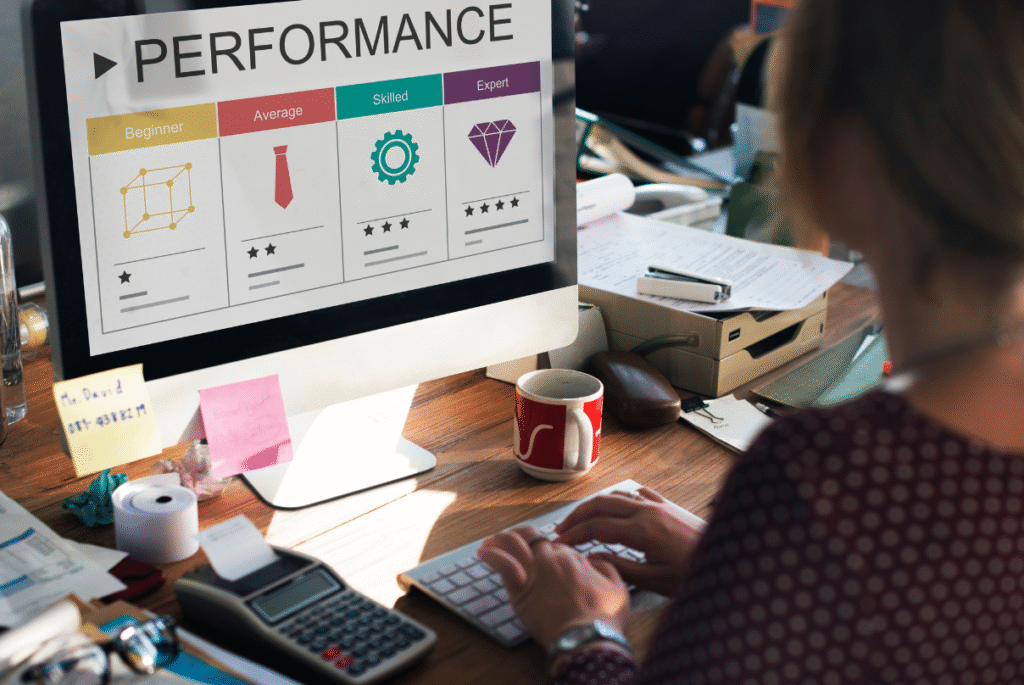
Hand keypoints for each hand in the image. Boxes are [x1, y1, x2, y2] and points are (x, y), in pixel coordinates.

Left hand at [477, 526, 629, 648]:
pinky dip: (491, 555)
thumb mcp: (618, 587)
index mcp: (573, 557)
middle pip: (531, 538)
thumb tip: (595, 560)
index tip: (543, 556)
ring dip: (500, 540)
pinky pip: (501, 564)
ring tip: (491, 542)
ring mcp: (534, 571)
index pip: (554, 546)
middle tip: (512, 539)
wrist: (586, 636)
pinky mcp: (520, 588)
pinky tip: (482, 552)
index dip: (548, 550)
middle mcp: (551, 559)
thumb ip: (606, 567)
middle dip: (520, 536)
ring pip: (513, 544)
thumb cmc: (603, 616)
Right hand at [554, 488, 702, 595]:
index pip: (596, 526)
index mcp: (642, 529)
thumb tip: (593, 558)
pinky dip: (620, 498)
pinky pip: (638, 494)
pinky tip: (617, 505)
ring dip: (596, 505)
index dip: (574, 534)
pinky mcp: (668, 506)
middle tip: (562, 529)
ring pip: (617, 496)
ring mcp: (658, 505)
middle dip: (577, 515)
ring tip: (582, 519)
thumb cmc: (693, 573)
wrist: (729, 558)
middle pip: (601, 504)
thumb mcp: (655, 580)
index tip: (559, 543)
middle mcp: (647, 510)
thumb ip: (621, 567)